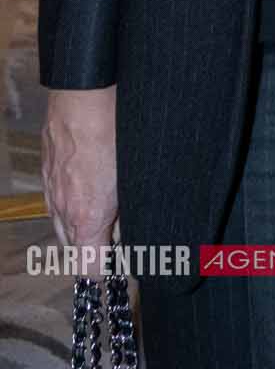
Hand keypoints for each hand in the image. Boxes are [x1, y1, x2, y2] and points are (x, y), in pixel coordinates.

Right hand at [42, 86, 118, 276]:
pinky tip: (87, 191)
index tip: (120, 272)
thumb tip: (132, 229)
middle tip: (119, 242)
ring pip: (62, 226)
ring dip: (82, 229)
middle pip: (75, 250)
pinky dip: (69, 206)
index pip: (89, 269)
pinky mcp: (47, 170)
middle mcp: (64, 209)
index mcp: (88, 216)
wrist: (85, 93)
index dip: (105, 276)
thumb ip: (131, 209)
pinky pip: (55, 201)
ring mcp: (52, 189)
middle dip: (95, 252)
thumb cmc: (116, 130)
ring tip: (105, 218)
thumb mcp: (134, 176)